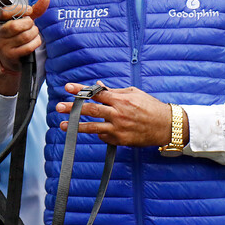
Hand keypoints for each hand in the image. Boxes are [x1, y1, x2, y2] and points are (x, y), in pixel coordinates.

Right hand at [0, 0, 49, 94]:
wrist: (9, 57)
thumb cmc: (18, 35)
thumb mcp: (24, 21)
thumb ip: (35, 9)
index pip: (4, 12)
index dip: (19, 10)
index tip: (30, 11)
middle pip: (14, 26)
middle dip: (28, 24)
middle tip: (32, 25)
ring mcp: (3, 45)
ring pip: (23, 37)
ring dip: (34, 33)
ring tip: (34, 33)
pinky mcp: (10, 55)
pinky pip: (27, 47)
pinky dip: (35, 42)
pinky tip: (35, 41)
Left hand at [56, 82, 181, 147]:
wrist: (166, 126)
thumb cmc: (149, 106)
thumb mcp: (133, 93)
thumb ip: (113, 91)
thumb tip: (98, 84)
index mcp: (120, 99)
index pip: (96, 93)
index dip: (81, 90)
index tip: (67, 87)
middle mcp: (118, 113)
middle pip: (91, 110)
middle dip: (73, 108)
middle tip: (59, 107)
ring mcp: (118, 128)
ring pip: (93, 127)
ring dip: (77, 126)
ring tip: (63, 125)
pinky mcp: (121, 140)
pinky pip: (103, 136)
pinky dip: (98, 133)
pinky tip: (95, 131)